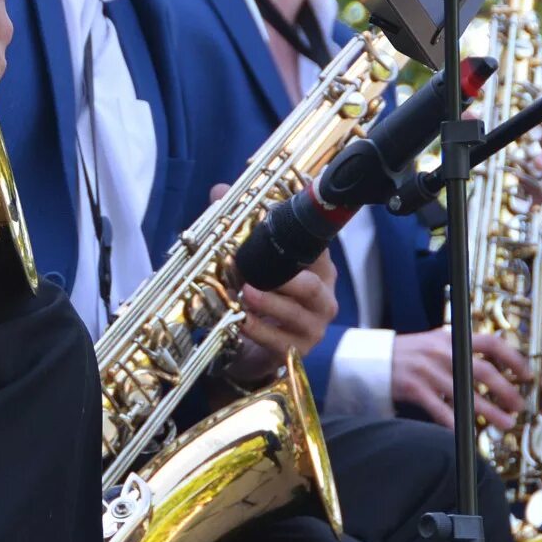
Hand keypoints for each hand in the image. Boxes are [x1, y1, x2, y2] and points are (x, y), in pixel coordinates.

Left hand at [210, 183, 340, 383]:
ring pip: (298, 314)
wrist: (253, 347)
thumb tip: (220, 190)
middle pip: (313, 286)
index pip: (316, 249)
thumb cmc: (259, 295)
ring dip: (270, 304)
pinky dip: (260, 331)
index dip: (298, 239)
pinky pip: (280, 341)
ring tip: (246, 294)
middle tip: (254, 272)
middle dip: (285, 279)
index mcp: (317, 269)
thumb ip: (236, 224)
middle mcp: (321, 297)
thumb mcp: (248, 259)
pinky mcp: (296, 351)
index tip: (273, 228)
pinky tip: (242, 322)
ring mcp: (312, 326)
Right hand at [391, 327, 528, 431]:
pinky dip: (456, 424)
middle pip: (484, 372)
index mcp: (450, 337)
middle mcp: (442, 352)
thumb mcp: (435, 342)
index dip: (513, 358)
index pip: (489, 343)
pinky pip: (442, 411)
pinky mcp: (416, 389)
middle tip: (518, 405)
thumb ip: (460, 350)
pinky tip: (467, 433)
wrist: (373, 359)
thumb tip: (494, 368)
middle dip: (506, 391)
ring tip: (505, 422)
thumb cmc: (408, 353)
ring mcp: (429, 371)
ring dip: (490, 411)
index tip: (526, 374)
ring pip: (467, 395)